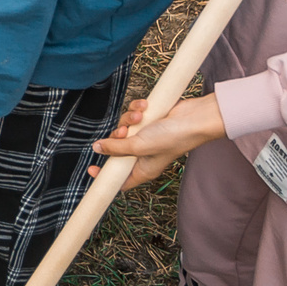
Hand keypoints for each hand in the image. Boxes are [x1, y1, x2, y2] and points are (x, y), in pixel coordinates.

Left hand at [90, 94, 225, 191]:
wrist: (194, 118)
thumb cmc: (173, 137)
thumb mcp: (139, 146)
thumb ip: (116, 148)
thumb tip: (97, 147)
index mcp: (143, 169)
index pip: (120, 178)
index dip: (106, 175)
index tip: (92, 168)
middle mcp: (144, 155)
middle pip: (118, 149)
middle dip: (118, 137)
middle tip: (124, 132)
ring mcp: (147, 137)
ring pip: (125, 128)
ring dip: (128, 119)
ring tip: (138, 117)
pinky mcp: (150, 121)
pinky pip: (134, 115)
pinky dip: (136, 110)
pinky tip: (144, 107)